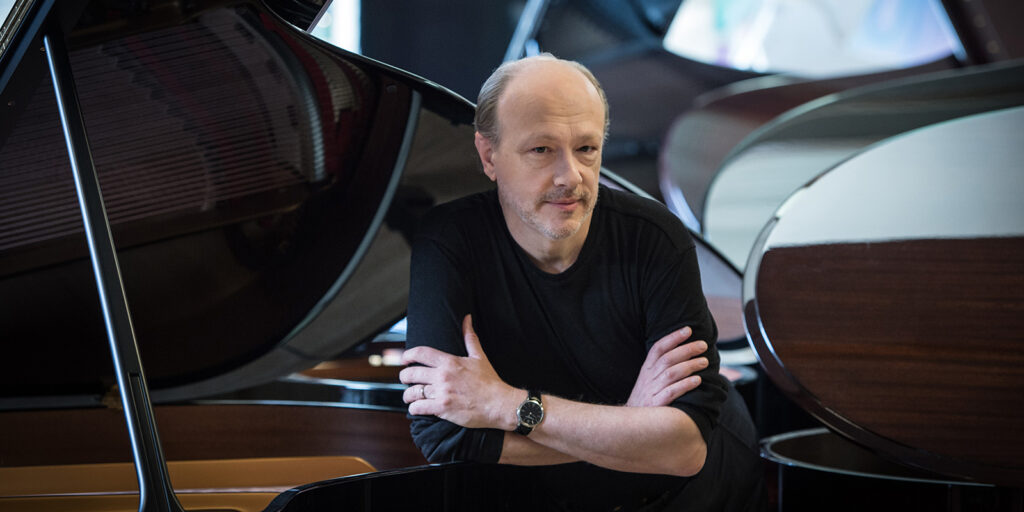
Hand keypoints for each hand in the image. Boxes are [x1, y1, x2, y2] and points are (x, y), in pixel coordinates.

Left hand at [400, 314, 518, 428]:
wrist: (498, 404)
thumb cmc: (490, 381)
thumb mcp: (479, 357)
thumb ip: (470, 337)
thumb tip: (467, 318)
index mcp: (450, 362)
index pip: (421, 353)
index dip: (408, 355)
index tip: (404, 359)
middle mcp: (443, 376)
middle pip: (411, 373)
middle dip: (404, 376)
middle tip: (405, 379)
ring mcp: (442, 392)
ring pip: (412, 392)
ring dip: (407, 395)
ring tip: (409, 396)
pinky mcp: (442, 408)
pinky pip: (419, 407)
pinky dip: (414, 408)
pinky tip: (416, 407)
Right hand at [626, 327, 707, 406]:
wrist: (630, 424)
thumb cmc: (646, 399)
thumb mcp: (647, 381)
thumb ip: (661, 368)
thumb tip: (684, 353)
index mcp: (646, 370)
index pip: (658, 349)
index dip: (673, 338)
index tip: (688, 330)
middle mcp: (648, 378)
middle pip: (667, 359)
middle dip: (686, 349)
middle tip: (703, 345)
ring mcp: (652, 391)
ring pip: (671, 374)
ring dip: (689, 365)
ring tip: (704, 361)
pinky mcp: (656, 405)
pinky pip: (671, 393)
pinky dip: (685, 385)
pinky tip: (697, 380)